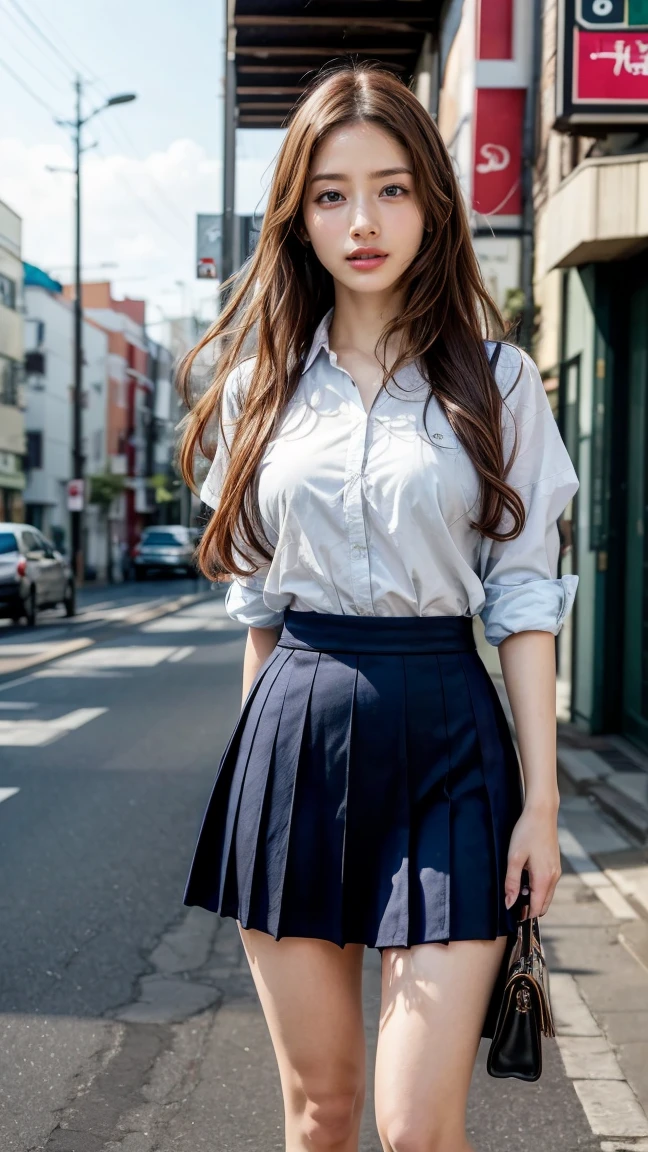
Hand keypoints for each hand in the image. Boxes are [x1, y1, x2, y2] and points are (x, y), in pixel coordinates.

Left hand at [504, 805, 561, 919]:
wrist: (542, 813)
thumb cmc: (526, 832)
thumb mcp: (514, 858)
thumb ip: (512, 883)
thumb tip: (510, 904)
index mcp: (544, 879)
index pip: (537, 909)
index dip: (525, 916)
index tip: (512, 917)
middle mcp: (554, 878)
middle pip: (543, 905)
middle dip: (530, 909)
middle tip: (512, 903)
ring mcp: (556, 871)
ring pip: (546, 895)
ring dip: (533, 898)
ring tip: (516, 888)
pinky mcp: (555, 865)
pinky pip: (548, 884)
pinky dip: (538, 888)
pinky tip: (525, 877)